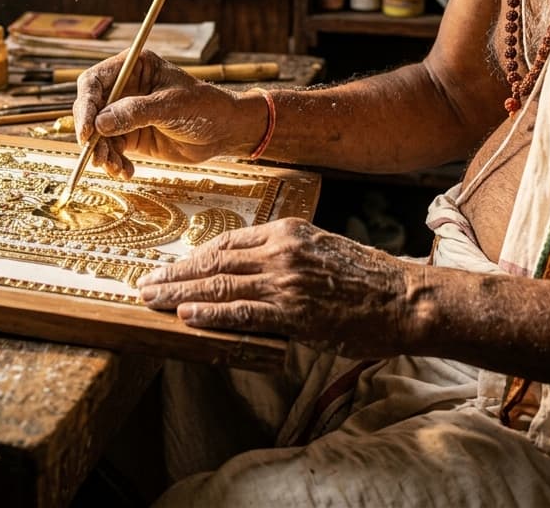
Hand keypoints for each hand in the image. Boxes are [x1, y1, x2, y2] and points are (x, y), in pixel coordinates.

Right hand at [73, 50, 262, 177]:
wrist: (224, 131)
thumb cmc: (204, 107)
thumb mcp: (171, 107)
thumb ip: (136, 112)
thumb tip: (99, 123)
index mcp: (133, 67)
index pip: (95, 81)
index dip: (86, 104)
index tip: (86, 130)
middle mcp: (124, 88)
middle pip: (90, 108)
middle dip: (90, 134)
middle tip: (96, 157)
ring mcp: (125, 113)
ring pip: (98, 133)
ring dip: (102, 153)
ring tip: (115, 168)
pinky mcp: (130, 135)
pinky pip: (112, 149)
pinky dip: (114, 162)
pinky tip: (126, 171)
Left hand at [138, 218, 418, 358]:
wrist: (405, 298)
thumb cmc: (366, 276)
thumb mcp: (320, 248)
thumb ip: (282, 254)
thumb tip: (245, 269)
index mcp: (285, 231)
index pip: (225, 242)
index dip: (192, 256)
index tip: (169, 266)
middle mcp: (280, 251)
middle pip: (214, 262)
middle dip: (175, 274)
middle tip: (143, 284)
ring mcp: (286, 281)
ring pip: (220, 286)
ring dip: (180, 294)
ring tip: (152, 300)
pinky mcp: (294, 313)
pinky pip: (242, 313)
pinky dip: (211, 315)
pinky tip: (186, 317)